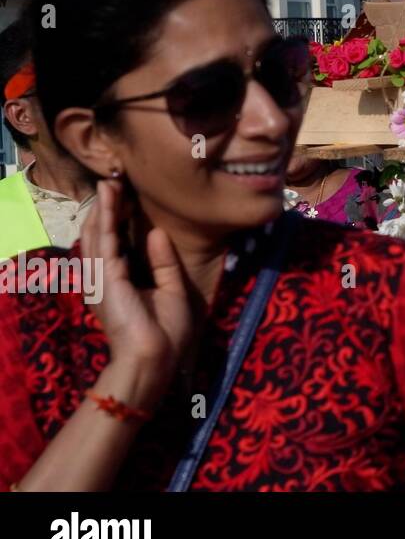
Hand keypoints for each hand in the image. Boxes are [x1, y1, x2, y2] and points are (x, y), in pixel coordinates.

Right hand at [80, 179, 195, 410]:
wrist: (156, 357)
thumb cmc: (166, 332)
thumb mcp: (171, 289)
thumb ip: (163, 262)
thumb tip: (156, 232)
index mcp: (121, 282)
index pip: (117, 243)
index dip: (119, 219)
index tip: (126, 196)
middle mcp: (106, 278)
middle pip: (103, 235)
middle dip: (107, 208)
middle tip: (114, 182)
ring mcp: (102, 278)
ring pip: (99, 233)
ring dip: (103, 207)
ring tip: (108, 183)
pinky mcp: (106, 278)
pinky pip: (105, 241)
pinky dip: (106, 218)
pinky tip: (109, 200)